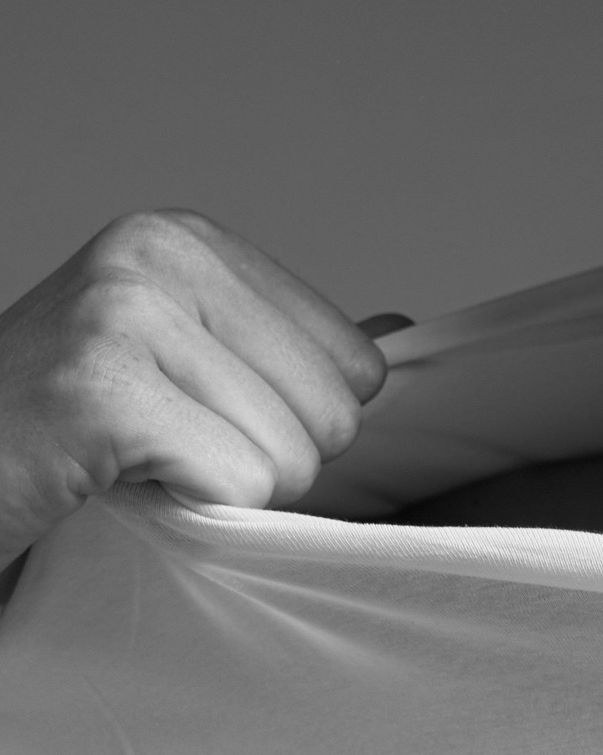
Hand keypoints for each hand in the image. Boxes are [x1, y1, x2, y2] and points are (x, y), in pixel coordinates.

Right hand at [0, 210, 391, 566]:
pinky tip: (114, 483)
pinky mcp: (102, 389)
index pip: (357, 364)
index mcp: (185, 241)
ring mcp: (123, 315)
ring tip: (131, 466)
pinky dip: (188, 513)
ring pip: (291, 459)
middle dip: (261, 464)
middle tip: (160, 452)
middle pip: (334, 413)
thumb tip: (395, 335)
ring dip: (218, 493)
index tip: (195, 419)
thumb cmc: (53, 436)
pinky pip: (237, 485)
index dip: (289, 423)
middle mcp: (154, 256)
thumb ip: (282, 349)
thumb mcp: (178, 367)